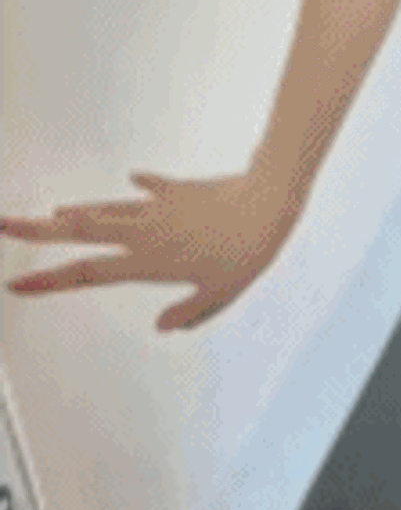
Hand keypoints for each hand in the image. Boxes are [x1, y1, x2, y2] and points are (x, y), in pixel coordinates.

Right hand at [1, 168, 300, 332]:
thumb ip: (189, 312)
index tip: (16, 285)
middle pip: (78, 232)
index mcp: (147, 261)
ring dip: (78, 213)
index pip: (87, 274)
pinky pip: (150, 190)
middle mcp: (141, 232)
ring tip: (54, 215)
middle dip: (36, 230)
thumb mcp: (221, 295)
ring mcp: (155, 208)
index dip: (48, 281)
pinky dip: (140, 189)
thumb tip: (161, 327)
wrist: (265, 204)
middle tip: (3, 225)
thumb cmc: (247, 254)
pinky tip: (132, 182)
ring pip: (104, 210)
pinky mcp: (175, 191)